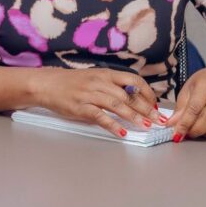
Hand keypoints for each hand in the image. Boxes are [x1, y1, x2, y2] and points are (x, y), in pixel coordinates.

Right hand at [32, 68, 164, 138]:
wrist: (47, 84)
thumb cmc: (72, 83)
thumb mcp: (94, 78)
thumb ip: (112, 87)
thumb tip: (135, 99)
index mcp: (106, 74)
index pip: (133, 80)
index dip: (147, 93)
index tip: (155, 105)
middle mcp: (99, 82)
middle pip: (128, 95)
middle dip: (146, 108)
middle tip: (158, 120)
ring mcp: (89, 95)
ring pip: (117, 105)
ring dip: (134, 117)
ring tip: (146, 126)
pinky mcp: (80, 107)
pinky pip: (99, 116)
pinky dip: (112, 124)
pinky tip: (121, 132)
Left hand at [167, 63, 205, 140]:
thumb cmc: (205, 81)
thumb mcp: (188, 88)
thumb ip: (181, 107)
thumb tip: (172, 124)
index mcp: (205, 84)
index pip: (194, 107)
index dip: (185, 123)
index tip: (178, 133)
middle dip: (197, 130)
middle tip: (188, 134)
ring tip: (199, 132)